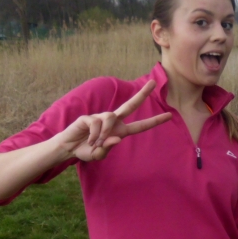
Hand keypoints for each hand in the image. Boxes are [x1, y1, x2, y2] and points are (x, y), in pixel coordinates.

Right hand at [54, 80, 171, 161]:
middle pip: (131, 105)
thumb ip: (107, 148)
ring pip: (110, 117)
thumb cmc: (85, 150)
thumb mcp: (98, 155)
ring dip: (104, 133)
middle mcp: (113, 121)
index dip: (154, 121)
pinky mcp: (89, 117)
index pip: (140, 126)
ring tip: (95, 143)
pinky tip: (89, 140)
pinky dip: (94, 135)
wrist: (68, 148)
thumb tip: (117, 138)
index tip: (169, 116)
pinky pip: (96, 123)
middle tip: (154, 83)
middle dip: (142, 94)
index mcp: (120, 131)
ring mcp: (101, 117)